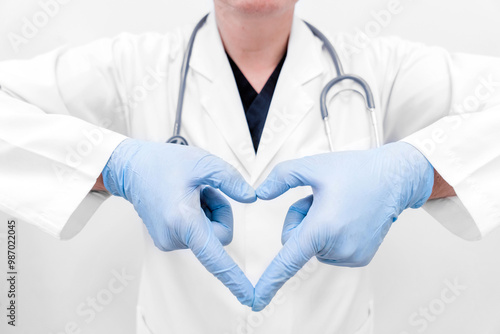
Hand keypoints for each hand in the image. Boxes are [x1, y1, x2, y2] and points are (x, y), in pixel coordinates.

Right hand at [102, 139, 255, 306]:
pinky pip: (197, 233)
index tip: (249, 298)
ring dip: (208, 213)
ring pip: (209, 234)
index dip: (234, 279)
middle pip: (219, 236)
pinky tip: (184, 200)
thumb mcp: (203, 163)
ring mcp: (168, 240)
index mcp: (183, 221)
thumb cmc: (161, 164)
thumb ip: (231, 180)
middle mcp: (173, 236)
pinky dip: (198, 216)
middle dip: (219, 212)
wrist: (130, 168)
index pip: (215, 257)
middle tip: (204, 190)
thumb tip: (251, 197)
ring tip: (191, 193)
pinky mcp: (166, 239)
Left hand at [252, 142, 433, 310]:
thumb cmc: (356, 171)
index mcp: (323, 227)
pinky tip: (346, 217)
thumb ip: (281, 177)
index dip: (269, 282)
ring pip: (313, 247)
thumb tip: (260, 193)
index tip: (256, 301)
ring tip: (337, 207)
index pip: (289, 260)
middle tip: (320, 201)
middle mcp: (339, 247)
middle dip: (300, 222)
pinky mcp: (360, 258)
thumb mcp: (312, 166)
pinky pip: (330, 251)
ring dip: (317, 228)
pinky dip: (331, 236)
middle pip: (296, 242)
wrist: (394, 178)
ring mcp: (352, 255)